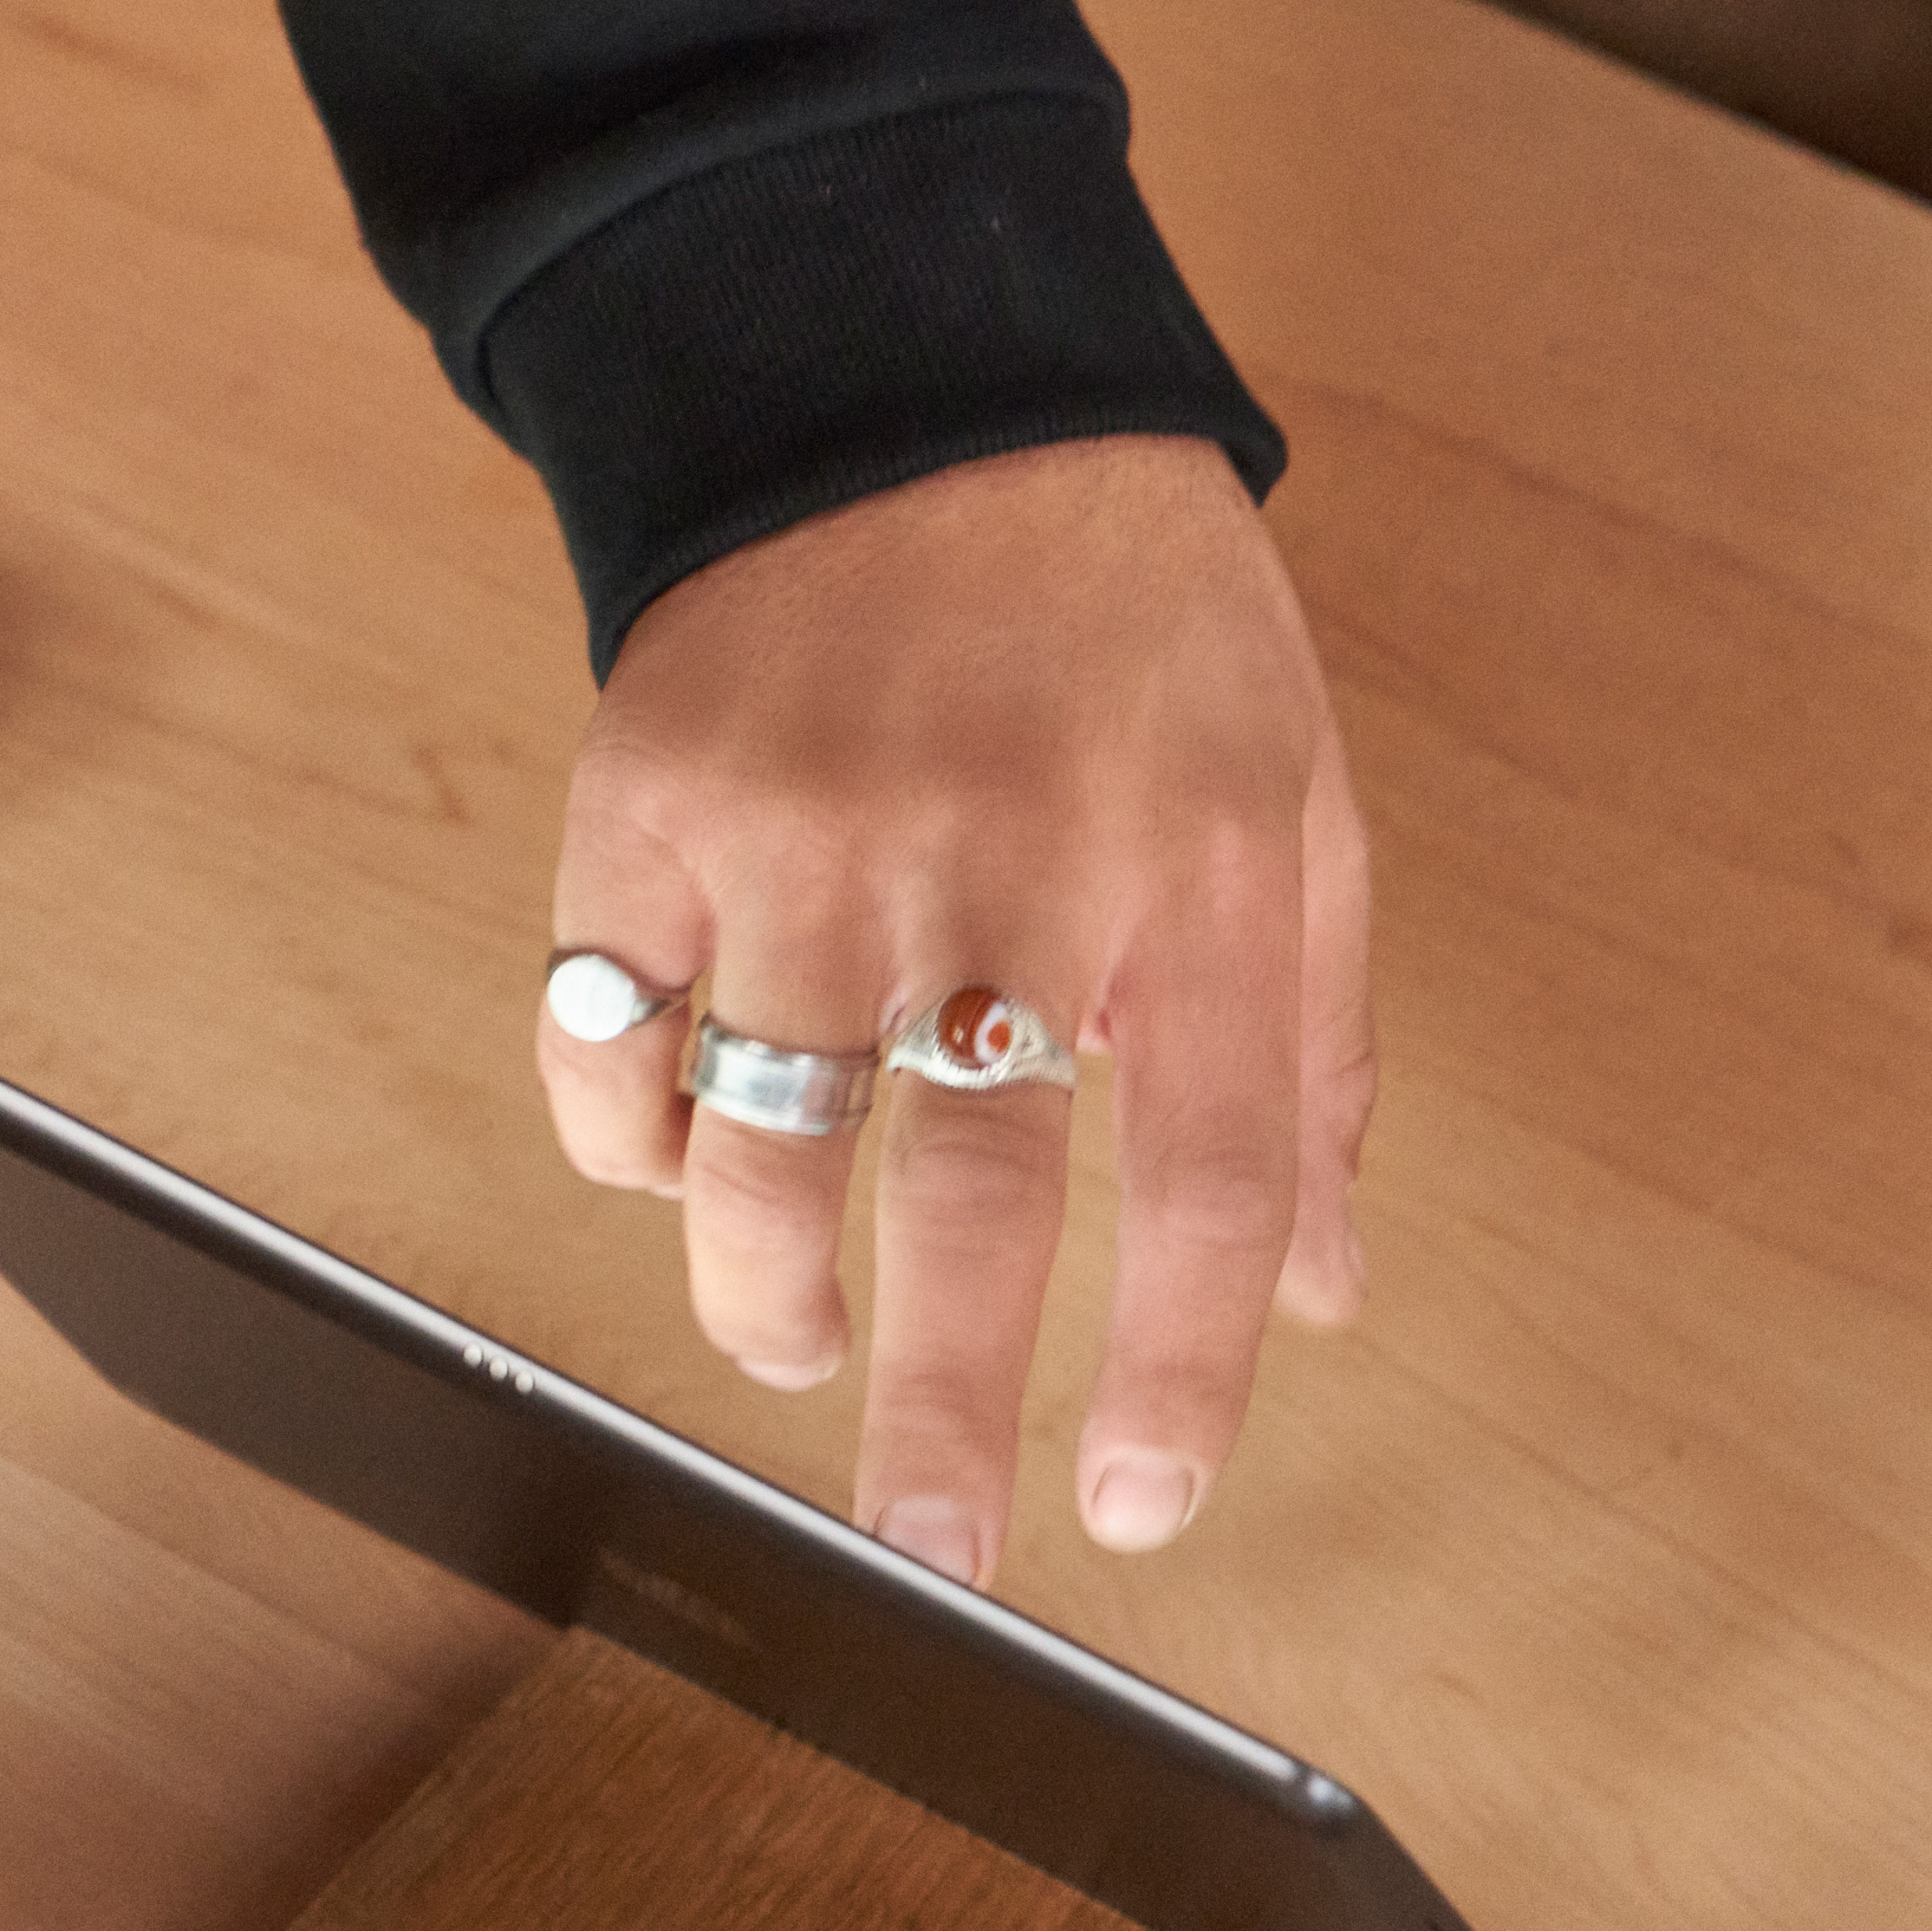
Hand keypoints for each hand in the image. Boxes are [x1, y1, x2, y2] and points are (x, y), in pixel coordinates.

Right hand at [547, 439, 1369, 1583]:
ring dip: (767, 1292)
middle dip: (940, 1410)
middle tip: (932, 1552)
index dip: (1176, 1367)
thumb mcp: (1295, 799)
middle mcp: (1009, 857)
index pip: (1209, 1171)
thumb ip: (1312, 1054)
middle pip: (973, 1193)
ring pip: (763, 1139)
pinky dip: (632, 1144)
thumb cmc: (1130, 614)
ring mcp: (812, 828)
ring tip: (793, 1341)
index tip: (1137, 1505)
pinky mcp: (650, 797)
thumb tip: (1322, 1294)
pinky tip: (679, 1163)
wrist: (917, 378)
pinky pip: (609, 1039)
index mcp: (1204, 867)